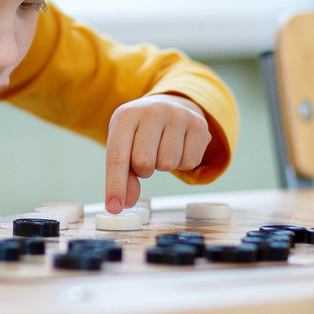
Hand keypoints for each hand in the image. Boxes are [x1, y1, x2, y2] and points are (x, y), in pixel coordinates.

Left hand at [104, 94, 209, 213]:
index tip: (114, 207)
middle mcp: (152, 110)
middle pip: (144, 162)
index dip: (115, 185)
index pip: (117, 155)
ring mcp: (177, 114)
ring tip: (162, 149)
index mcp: (126, 115)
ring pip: (168, 164)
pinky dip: (182, 163)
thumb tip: (124, 203)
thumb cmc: (141, 131)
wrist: (170, 105)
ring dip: (163, 166)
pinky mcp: (199, 124)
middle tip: (146, 158)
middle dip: (143, 170)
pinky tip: (179, 147)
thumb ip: (123, 175)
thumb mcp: (125, 145)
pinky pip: (189, 163)